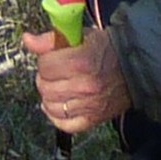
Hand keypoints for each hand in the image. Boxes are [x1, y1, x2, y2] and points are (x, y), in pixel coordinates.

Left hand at [24, 20, 129, 136]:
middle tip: (53, 72)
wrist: (133, 69)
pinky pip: (64, 124)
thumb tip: (27, 40)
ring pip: (50, 105)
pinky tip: (55, 105)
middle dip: (45, 77)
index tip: (51, 58)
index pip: (45, 65)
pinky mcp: (93, 120)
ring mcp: (88, 106)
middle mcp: (84, 86)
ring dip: (48, 95)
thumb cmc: (105, 50)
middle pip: (45, 86)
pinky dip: (55, 116)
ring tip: (55, 86)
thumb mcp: (80, 35)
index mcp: (81, 62)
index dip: (45, 60)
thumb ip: (51, 39)